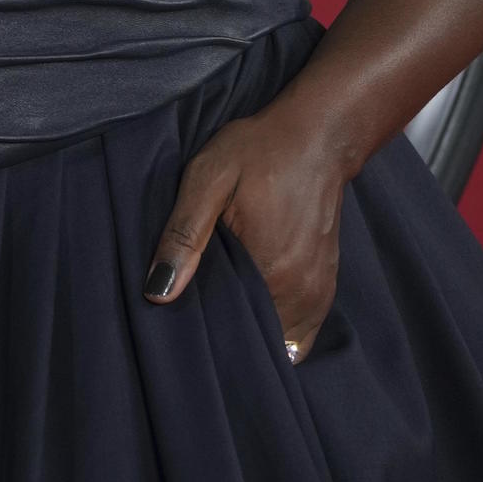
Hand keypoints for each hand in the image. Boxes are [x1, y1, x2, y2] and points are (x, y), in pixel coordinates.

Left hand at [143, 101, 350, 363]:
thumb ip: (183, 236)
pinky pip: (299, 332)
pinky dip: (275, 329)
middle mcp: (301, 294)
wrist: (316, 138)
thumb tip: (157, 292)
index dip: (205, 337)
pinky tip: (249, 307)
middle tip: (195, 317)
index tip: (182, 327)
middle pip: (257, 343)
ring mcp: (318, 295)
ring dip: (252, 335)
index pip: (234, 336)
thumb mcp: (208, 179)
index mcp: (272, 273)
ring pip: (280, 342)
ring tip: (220, 311)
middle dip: (226, 339)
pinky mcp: (325, 288)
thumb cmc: (259, 152)